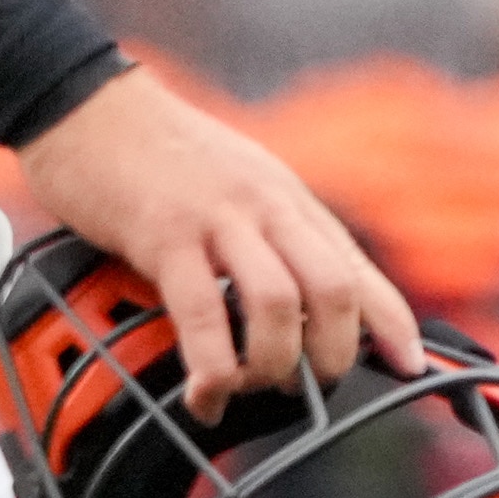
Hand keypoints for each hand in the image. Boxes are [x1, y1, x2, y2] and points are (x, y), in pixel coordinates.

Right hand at [20, 68, 422, 413]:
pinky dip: (212, 365)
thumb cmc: (160, 153)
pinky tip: (205, 392)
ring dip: (273, 363)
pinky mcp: (164, 234)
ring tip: (251, 388)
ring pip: (279, 303)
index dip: (392, 320)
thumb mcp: (238, 182)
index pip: (357, 265)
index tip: (410, 364)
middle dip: (333, 352)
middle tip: (309, 388)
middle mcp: (267, 206)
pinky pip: (203, 311)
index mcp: (288, 199)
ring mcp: (219, 219)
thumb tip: (290, 303)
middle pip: (333, 288)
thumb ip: (268, 233)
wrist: (88, 106)